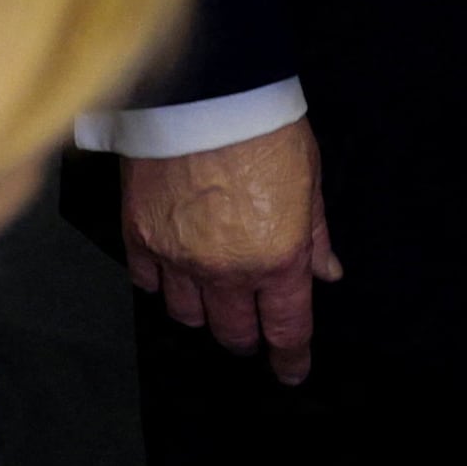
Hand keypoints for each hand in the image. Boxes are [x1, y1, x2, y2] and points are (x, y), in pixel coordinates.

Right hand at [123, 118, 339, 382]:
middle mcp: (226, 270)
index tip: (292, 372)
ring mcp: (178, 257)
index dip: (290, 358)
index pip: (286, 328)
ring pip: (188, 314)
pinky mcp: (139, 236)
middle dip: (248, 338)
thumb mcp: (310, 182)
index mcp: (277, 259)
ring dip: (205, 314)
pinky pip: (147, 283)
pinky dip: (161, 284)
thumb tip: (327, 271)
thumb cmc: (265, 130)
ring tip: (213, 299)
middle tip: (252, 332)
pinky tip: (173, 271)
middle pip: (234, 332)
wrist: (206, 93)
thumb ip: (315, 235)